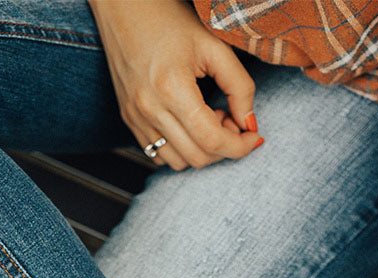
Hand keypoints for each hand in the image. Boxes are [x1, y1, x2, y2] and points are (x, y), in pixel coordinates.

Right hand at [88, 0, 261, 169]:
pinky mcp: (128, 118)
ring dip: (202, 150)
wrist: (123, 7)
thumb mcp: (214, 46)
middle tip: (231, 118)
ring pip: (179, 162)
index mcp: (171, 87)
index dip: (240, 146)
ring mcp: (135, 116)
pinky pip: (158, 154)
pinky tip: (189, 123)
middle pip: (197, 157)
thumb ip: (239, 86)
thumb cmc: (170, 19)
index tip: (254, 136)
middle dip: (224, 148)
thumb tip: (249, 123)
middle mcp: (149, 108)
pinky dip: (181, 149)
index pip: (212, 140)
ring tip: (208, 118)